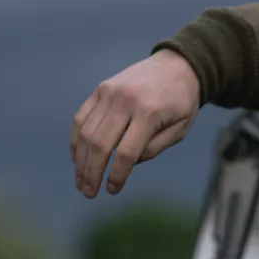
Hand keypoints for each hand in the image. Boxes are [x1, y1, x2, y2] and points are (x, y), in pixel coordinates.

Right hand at [70, 50, 200, 197]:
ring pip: (87, 133)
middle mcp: (126, 101)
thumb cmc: (181, 102)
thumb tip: (125, 164)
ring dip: (80, 161)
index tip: (112, 190)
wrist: (177, 64)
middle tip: (88, 193)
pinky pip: (81, 118)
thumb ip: (153, 149)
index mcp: (149, 112)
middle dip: (92, 173)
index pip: (126, 152)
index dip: (117, 175)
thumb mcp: (179, 129)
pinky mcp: (101, 89)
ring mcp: (110, 93)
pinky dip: (76, 140)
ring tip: (81, 181)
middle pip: (100, 144)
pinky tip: (78, 158)